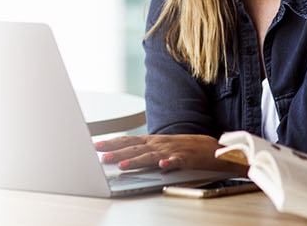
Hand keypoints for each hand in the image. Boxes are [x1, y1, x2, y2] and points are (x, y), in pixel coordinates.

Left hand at [94, 134, 246, 173]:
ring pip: (150, 156)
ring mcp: (171, 150)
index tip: (96, 146)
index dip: (112, 143)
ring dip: (136, 160)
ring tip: (123, 165)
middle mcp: (159, 144)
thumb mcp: (160, 147)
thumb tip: (123, 155)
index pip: (128, 140)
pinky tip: (162, 166)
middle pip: (134, 148)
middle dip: (117, 152)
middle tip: (101, 156)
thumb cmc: (183, 148)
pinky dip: (169, 163)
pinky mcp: (185, 158)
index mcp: (152, 141)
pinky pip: (176, 161)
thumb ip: (144, 150)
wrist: (210, 148)